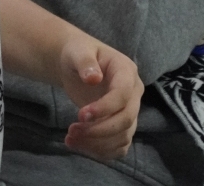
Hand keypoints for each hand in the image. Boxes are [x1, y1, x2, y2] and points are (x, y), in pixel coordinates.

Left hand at [59, 30, 142, 160]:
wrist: (76, 65)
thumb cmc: (78, 53)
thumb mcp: (78, 51)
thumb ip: (85, 62)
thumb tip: (93, 78)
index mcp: (126, 71)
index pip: (123, 95)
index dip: (105, 108)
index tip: (81, 115)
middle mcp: (133, 93)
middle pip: (126, 119)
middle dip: (99, 130)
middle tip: (72, 130)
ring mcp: (130, 111)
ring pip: (123, 136)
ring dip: (97, 143)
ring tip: (70, 138)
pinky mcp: (122, 126)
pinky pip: (119, 146)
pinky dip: (101, 151)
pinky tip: (80, 146)